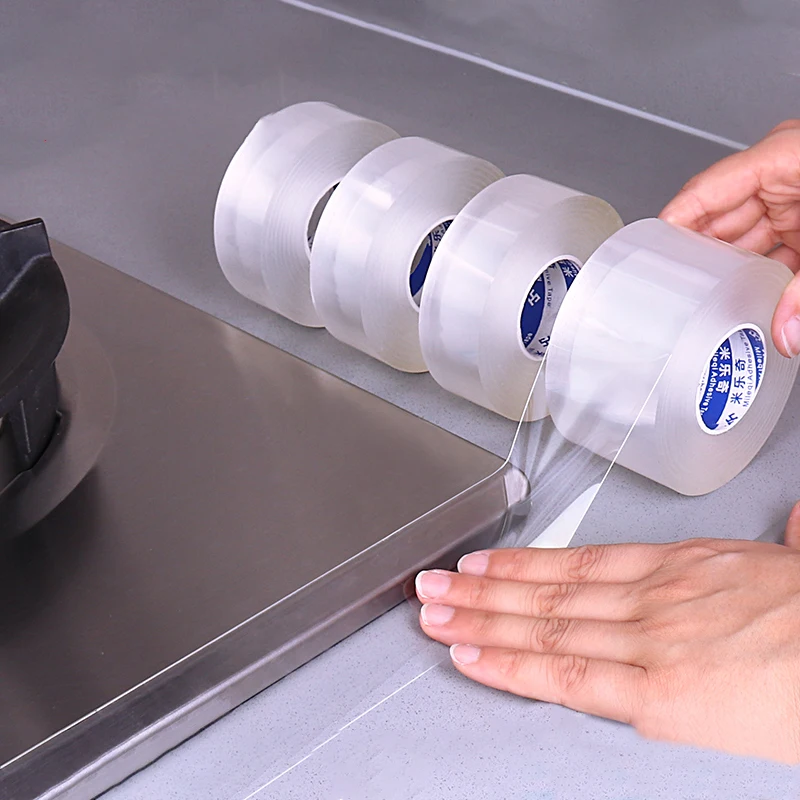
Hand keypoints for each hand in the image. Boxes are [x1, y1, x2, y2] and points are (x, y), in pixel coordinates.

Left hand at [416, 501, 799, 761]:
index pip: (581, 563)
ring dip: (479, 620)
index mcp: (682, 567)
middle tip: (431, 585)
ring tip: (432, 615)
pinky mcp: (658, 693)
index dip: (524, 564)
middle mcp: (652, 596)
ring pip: (543, 626)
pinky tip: (471, 658)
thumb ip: (781, 544)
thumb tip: (795, 523)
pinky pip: (567, 677)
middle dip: (481, 591)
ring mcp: (648, 640)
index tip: (483, 564)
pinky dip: (512, 666)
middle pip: (548, 592)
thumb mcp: (797, 561)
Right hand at [660, 120, 799, 357]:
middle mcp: (782, 173)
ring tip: (715, 304)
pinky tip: (754, 298)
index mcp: (781, 157)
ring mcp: (796, 194)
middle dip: (704, 259)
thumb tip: (785, 336)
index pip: (703, 194)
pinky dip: (766, 273)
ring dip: (735, 272)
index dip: (671, 227)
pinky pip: (774, 246)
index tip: (648, 259)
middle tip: (681, 296)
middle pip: (720, 219)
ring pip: (746, 237)